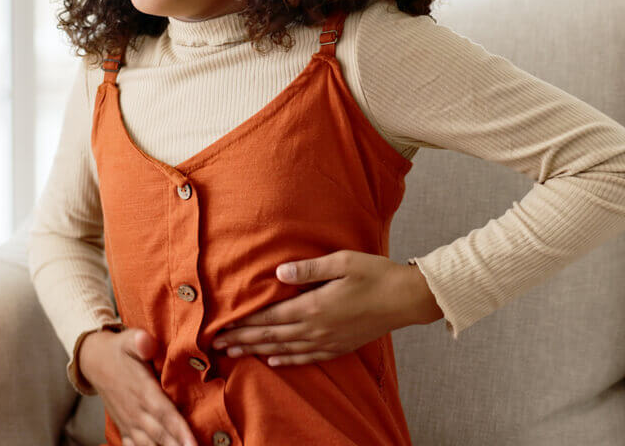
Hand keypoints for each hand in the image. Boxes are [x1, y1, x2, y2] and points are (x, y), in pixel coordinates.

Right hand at [81, 327, 197, 445]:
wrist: (94, 362)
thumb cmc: (119, 350)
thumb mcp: (129, 339)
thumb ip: (140, 341)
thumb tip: (146, 341)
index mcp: (142, 390)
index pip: (164, 413)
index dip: (179, 430)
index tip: (192, 444)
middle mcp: (135, 410)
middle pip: (160, 435)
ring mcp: (129, 422)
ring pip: (148, 444)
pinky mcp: (124, 428)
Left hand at [209, 250, 442, 366]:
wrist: (406, 299)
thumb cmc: (375, 275)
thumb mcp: (341, 262)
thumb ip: (308, 269)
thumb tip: (277, 272)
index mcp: (313, 306)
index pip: (269, 317)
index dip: (243, 324)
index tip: (220, 328)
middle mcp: (316, 328)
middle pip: (271, 337)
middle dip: (242, 340)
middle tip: (218, 346)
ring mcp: (328, 340)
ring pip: (285, 349)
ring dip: (258, 352)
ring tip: (236, 354)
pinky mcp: (339, 346)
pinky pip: (307, 357)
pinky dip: (287, 360)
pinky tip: (274, 361)